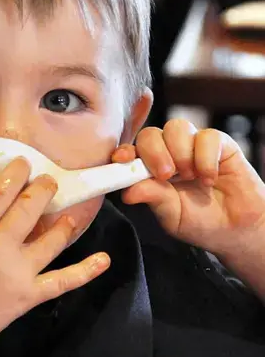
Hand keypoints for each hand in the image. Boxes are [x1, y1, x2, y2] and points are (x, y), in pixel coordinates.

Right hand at [0, 158, 109, 356]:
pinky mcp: (29, 295)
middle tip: (49, 180)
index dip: (14, 174)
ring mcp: (18, 271)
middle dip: (42, 189)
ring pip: (50, 241)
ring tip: (70, 213)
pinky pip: (61, 281)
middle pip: (28, 209)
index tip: (24, 163)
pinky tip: (104, 260)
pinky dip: (85, 272)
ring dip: (63, 224)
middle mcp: (0, 245)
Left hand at [113, 119, 264, 256]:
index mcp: (148, 169)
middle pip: (151, 134)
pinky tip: (209, 178)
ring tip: (190, 177)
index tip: (122, 159)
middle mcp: (167, 152)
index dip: (124, 151)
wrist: (235, 228)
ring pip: (176, 128)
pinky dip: (206, 158)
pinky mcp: (218, 143)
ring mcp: (191, 145)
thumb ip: (152, 198)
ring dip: (181, 153)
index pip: (131, 151)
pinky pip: (207, 136)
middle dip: (154, 152)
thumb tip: (127, 192)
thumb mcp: (170, 214)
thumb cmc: (198, 221)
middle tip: (166, 175)